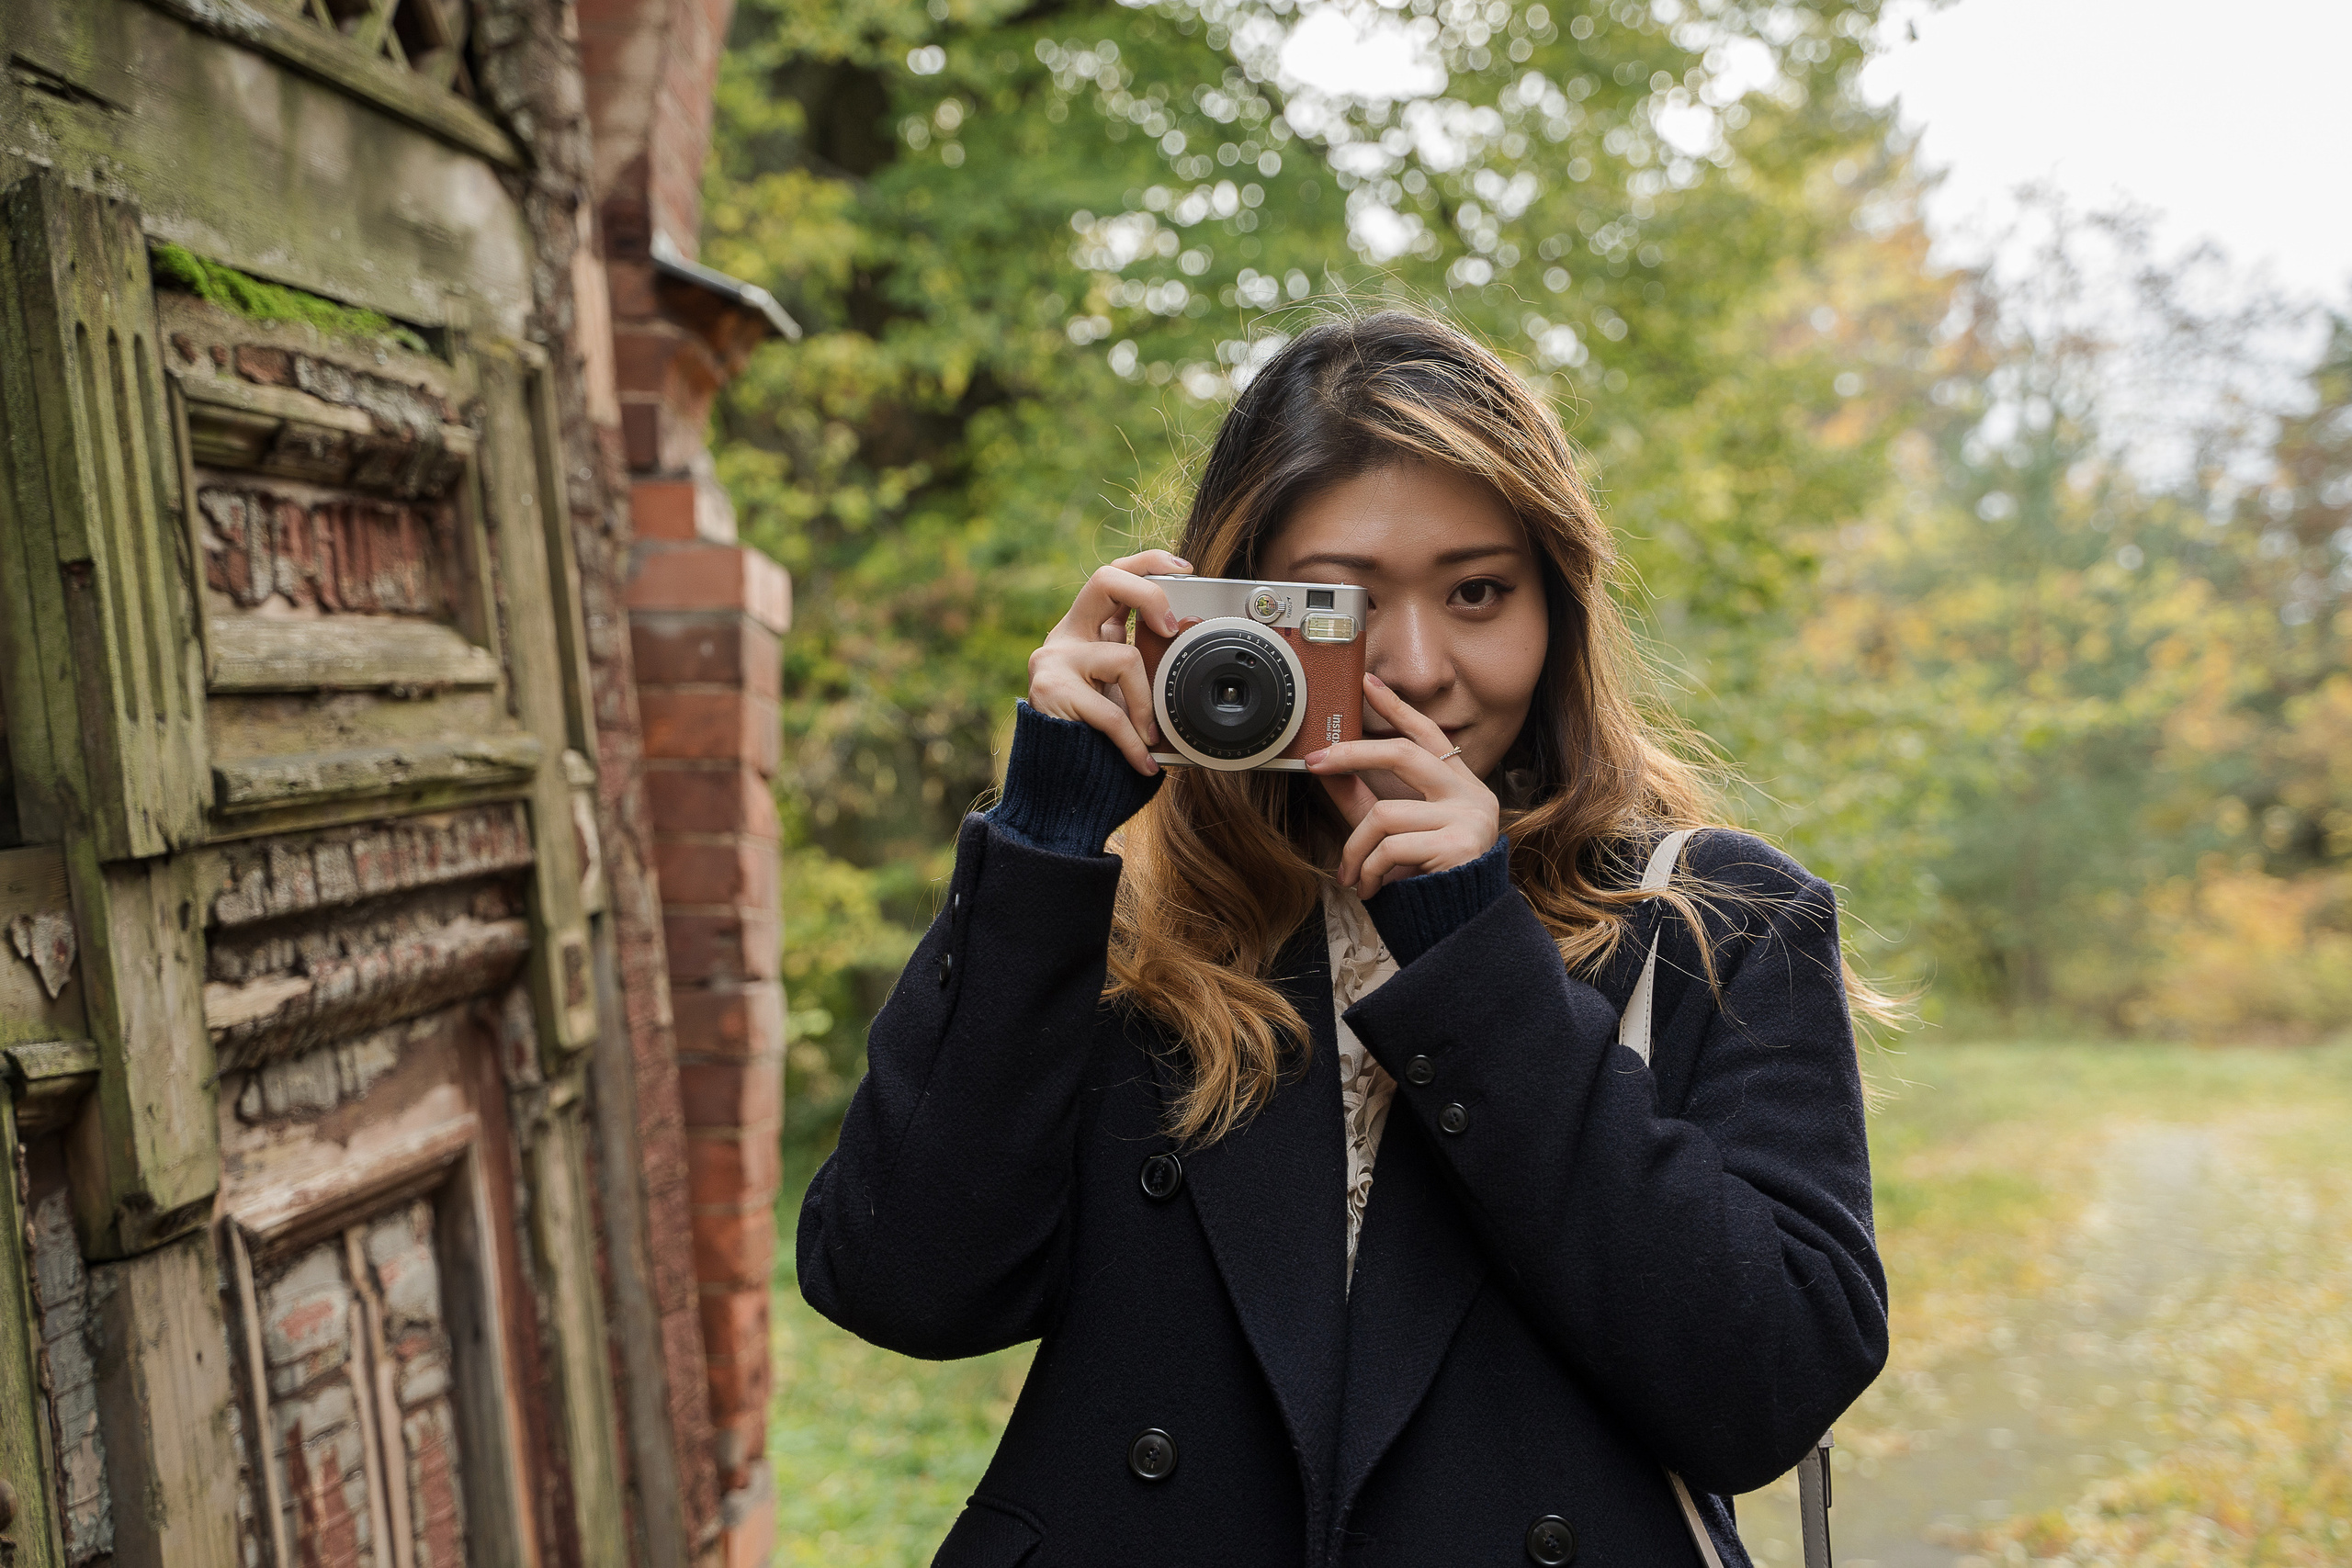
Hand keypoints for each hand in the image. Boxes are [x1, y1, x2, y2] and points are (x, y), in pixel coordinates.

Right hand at [1026, 549, 1191, 774]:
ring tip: (1150, 737)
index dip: (1148, 565)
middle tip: (1172, 629)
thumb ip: (1149, 662)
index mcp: (1086, 630)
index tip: (1183, 570)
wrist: (1055, 782)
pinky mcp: (1050, 692)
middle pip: (1105, 579)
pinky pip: (1111, 711)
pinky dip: (1133, 740)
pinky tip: (1142, 761)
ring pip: (1124, 656)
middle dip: (1149, 594)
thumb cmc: (1095, 736)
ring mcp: (1054, 660)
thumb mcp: (1126, 693)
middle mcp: (1066, 636)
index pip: (1112, 575)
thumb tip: (1188, 629)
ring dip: (1147, 703)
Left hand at [1305, 674, 1500, 899]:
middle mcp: (1472, 795)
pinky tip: (1371, 889)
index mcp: (1459, 786)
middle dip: (1353, 754)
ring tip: (1351, 875)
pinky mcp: (1460, 847)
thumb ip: (1364, 802)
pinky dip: (1370, 870)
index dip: (1396, 708)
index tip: (1367, 682)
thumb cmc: (1427, 881)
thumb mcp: (1391, 835)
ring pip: (1386, 812)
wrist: (1458, 929)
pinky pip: (1392, 847)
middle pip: (1403, 754)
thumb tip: (1326, 772)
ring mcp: (1470, 819)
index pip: (1427, 735)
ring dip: (1355, 849)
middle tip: (1317, 761)